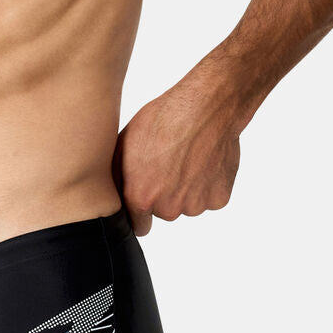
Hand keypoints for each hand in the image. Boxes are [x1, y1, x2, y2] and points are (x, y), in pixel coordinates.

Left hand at [111, 69, 241, 235]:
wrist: (206, 107)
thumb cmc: (163, 119)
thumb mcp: (125, 143)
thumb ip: (118, 177)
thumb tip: (113, 194)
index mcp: (140, 198)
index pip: (138, 225)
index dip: (140, 210)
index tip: (144, 197)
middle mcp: (168, 208)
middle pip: (164, 212)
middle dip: (164, 195)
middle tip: (168, 164)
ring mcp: (196, 205)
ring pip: (188, 204)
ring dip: (187, 189)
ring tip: (187, 158)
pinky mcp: (219, 198)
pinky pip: (209, 198)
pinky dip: (208, 184)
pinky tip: (204, 159)